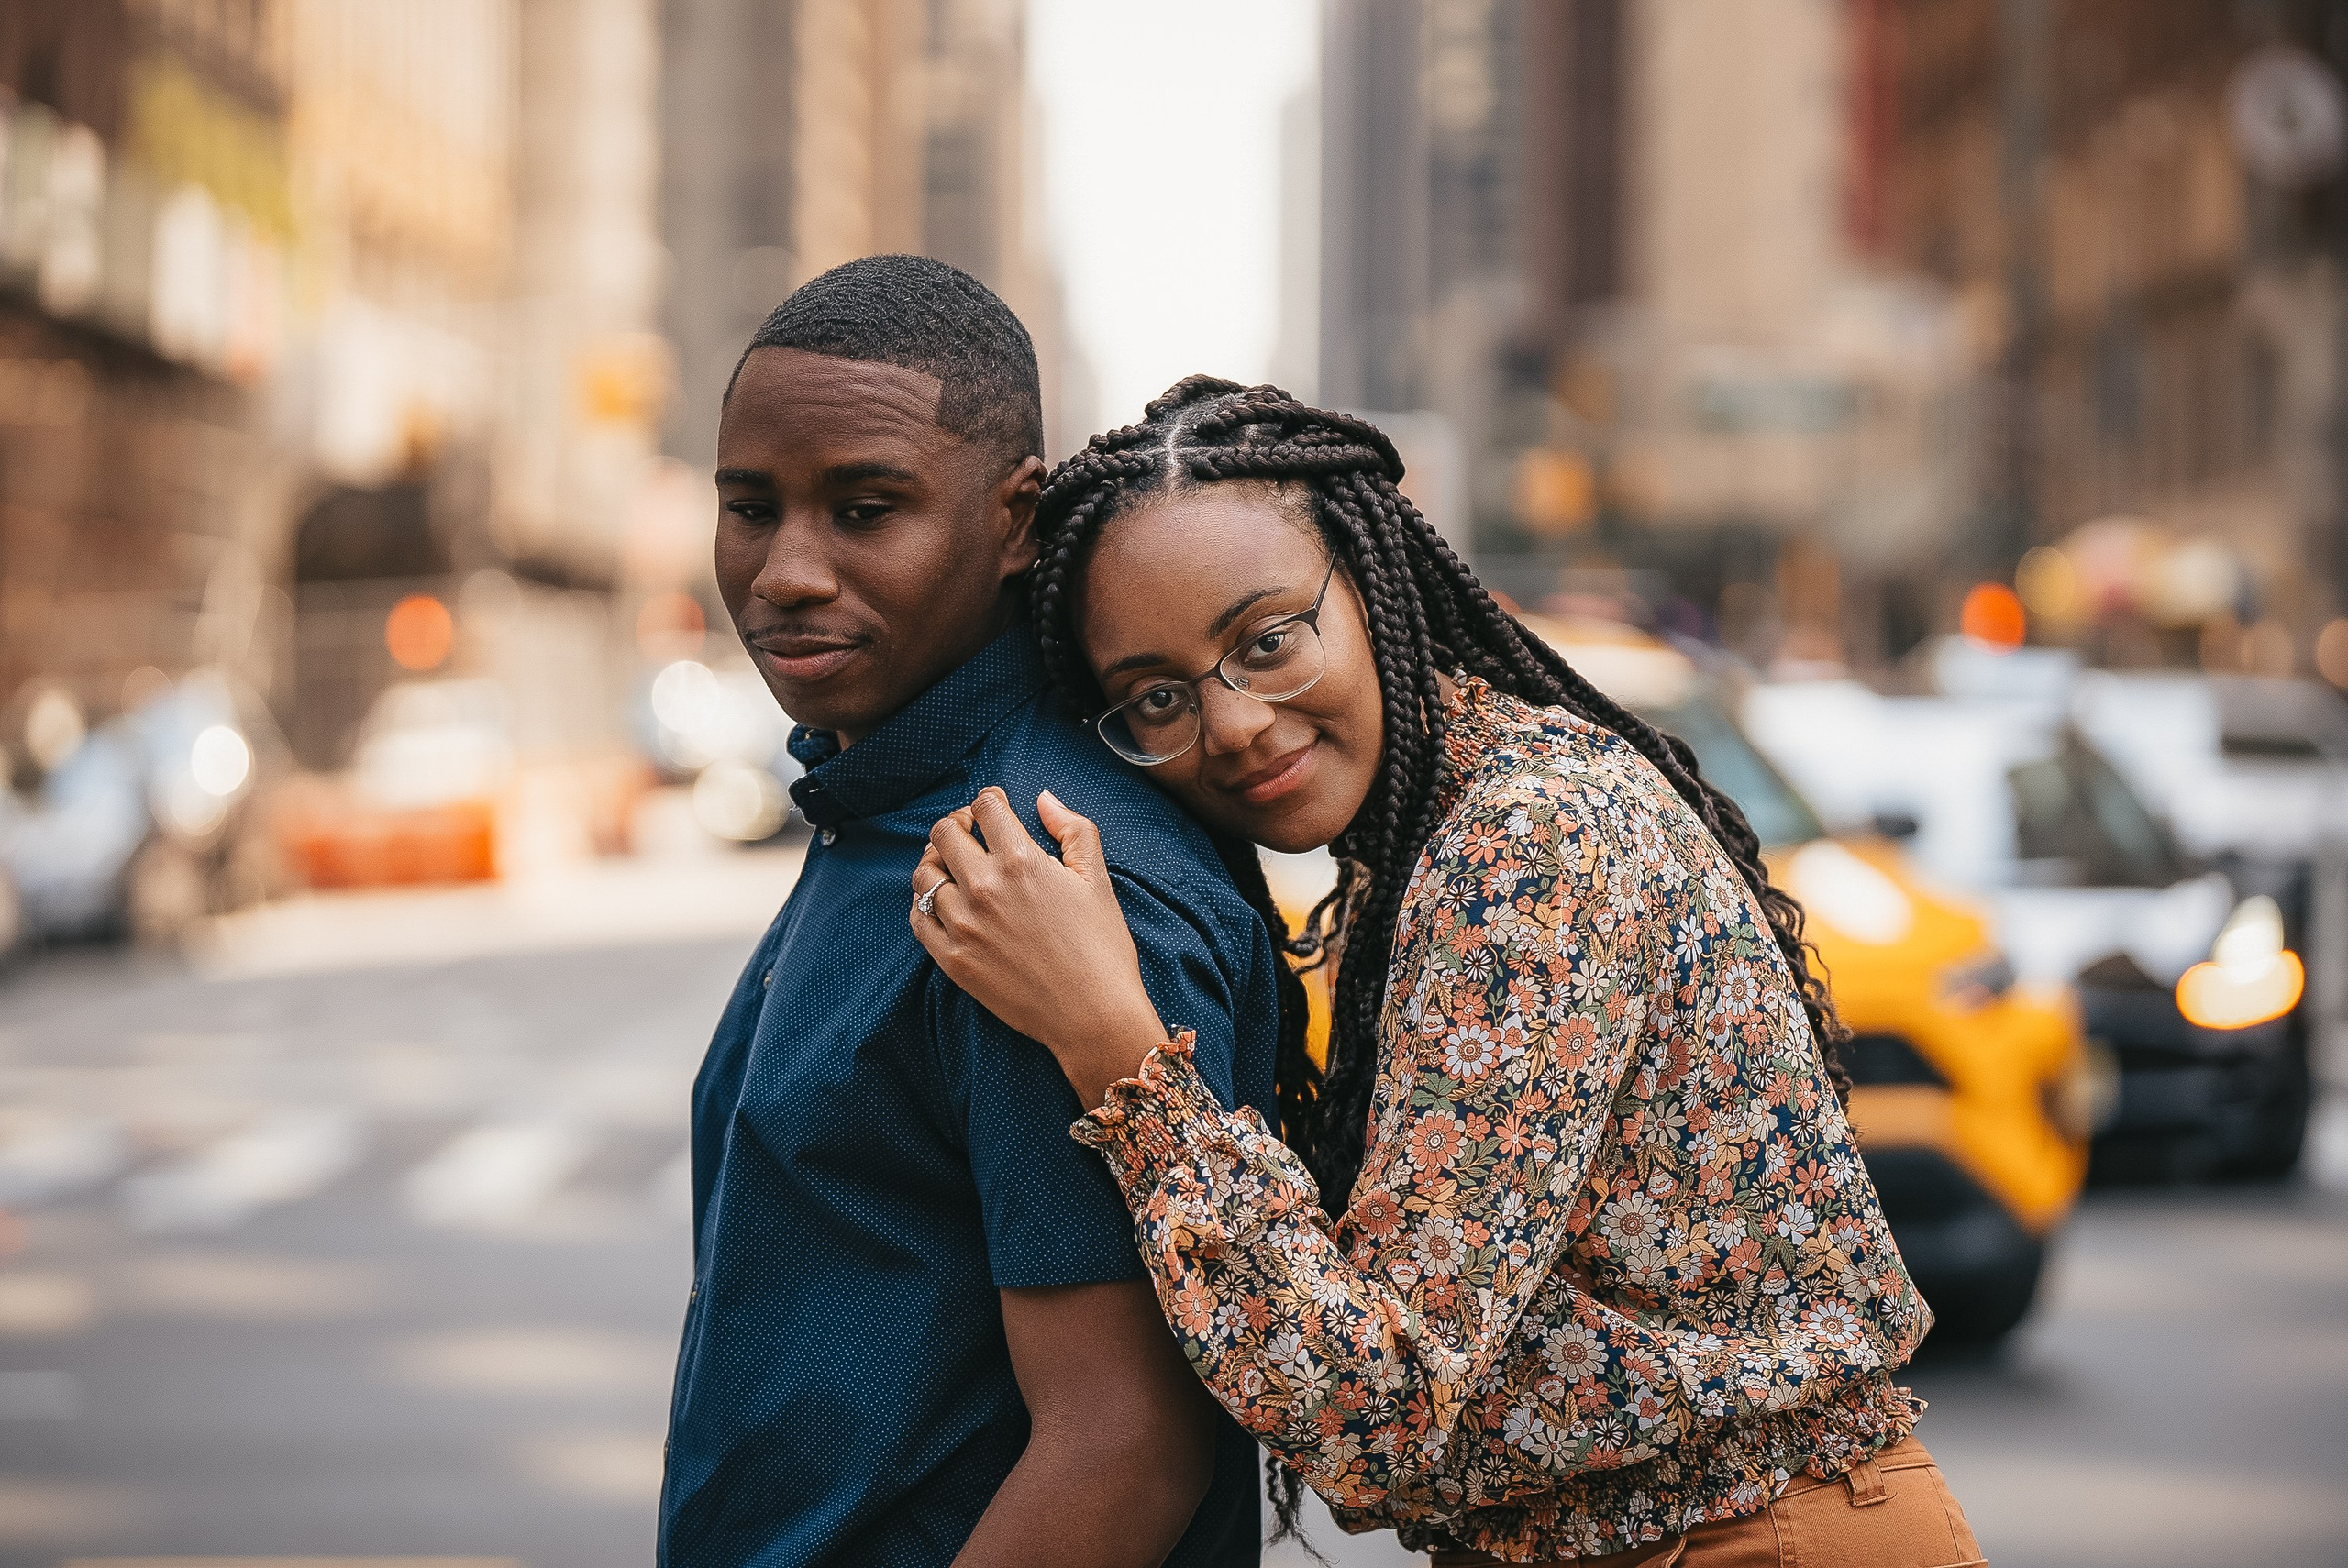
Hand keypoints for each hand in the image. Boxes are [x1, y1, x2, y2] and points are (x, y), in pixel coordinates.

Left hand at [912, 787, 1168, 1108]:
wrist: (1093, 1014)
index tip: (994, 806)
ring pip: (924, 873)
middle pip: (944, 833)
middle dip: (957, 823)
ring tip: (953, 864)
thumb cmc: (1102, 946)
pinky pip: (918, 918)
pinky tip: (942, 900)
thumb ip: (1073, 829)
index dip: (990, 799)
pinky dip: (924, 902)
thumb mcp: (1097, 878)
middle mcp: (984, 888)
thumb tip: (1044, 799)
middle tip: (970, 830)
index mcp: (1021, 861)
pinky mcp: (952, 959)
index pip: (985, 807)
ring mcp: (962, 925)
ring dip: (936, 861)